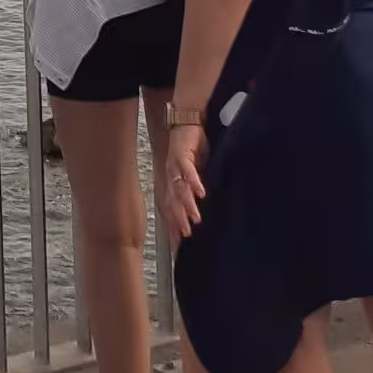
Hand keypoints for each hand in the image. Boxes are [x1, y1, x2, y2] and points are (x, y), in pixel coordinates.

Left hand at [162, 123, 208, 240]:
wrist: (187, 124)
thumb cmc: (191, 151)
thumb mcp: (193, 174)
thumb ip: (195, 192)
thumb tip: (204, 211)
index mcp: (170, 185)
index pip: (170, 212)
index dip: (172, 230)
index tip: (178, 249)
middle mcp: (169, 179)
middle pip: (171, 205)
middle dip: (177, 223)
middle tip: (185, 239)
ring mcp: (175, 168)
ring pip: (179, 190)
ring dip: (186, 206)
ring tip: (195, 219)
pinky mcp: (183, 155)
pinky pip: (188, 171)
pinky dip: (194, 182)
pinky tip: (201, 193)